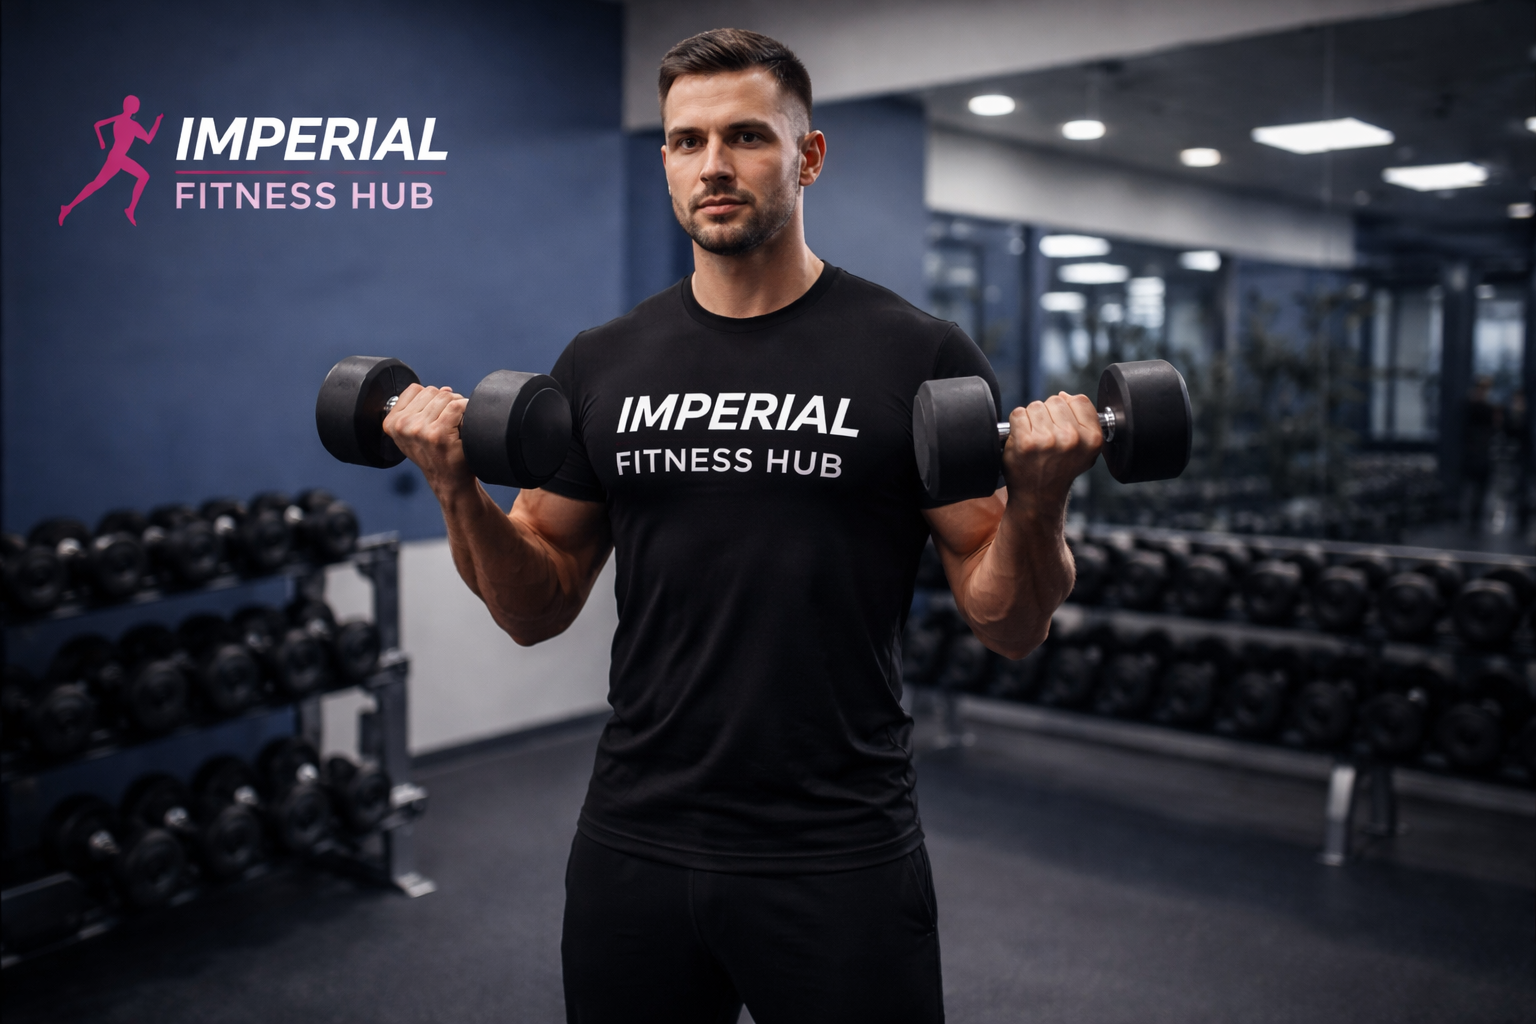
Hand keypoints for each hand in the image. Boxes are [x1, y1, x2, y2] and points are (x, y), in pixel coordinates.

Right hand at [382, 383, 473, 496]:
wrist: (449, 480)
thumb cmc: (435, 454)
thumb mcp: (415, 431)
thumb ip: (420, 408)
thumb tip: (444, 389)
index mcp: (392, 423)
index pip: (415, 389)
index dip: (431, 398)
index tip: (436, 414)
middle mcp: (402, 426)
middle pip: (432, 391)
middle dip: (445, 401)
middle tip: (449, 421)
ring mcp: (420, 430)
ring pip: (446, 397)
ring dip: (457, 406)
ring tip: (456, 424)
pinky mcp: (438, 434)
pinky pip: (457, 406)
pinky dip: (466, 409)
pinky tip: (465, 422)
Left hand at [1000, 392, 1102, 512]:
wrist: (1038, 496)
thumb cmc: (1060, 470)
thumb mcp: (1087, 450)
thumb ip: (1084, 420)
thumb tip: (1065, 396)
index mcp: (1092, 439)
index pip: (1079, 400)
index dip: (1067, 408)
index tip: (1062, 424)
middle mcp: (1072, 439)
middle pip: (1055, 400)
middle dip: (1048, 414)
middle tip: (1046, 436)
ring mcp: (1048, 440)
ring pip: (1035, 406)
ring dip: (1031, 419)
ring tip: (1035, 439)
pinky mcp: (1025, 442)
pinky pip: (1018, 414)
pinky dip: (1016, 424)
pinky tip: (1022, 440)